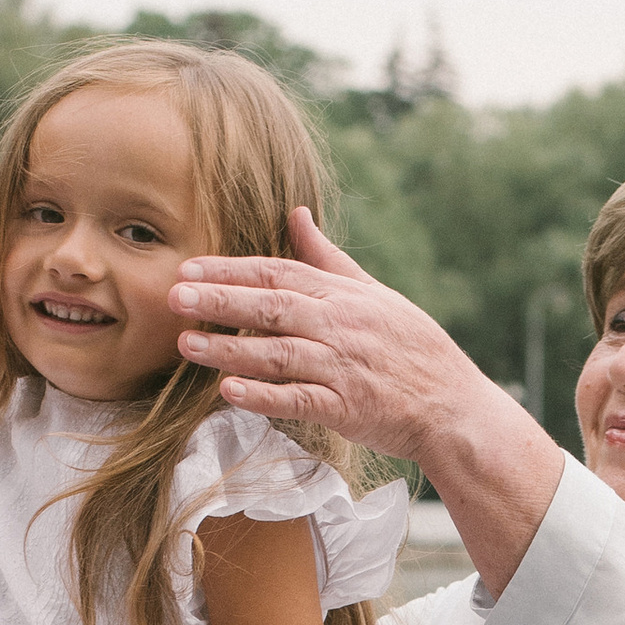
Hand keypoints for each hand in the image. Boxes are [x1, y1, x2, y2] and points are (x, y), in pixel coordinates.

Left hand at [169, 209, 489, 464]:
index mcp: (341, 294)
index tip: (189, 268)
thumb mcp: (373, 293)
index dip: (230, 269)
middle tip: (173, 296)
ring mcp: (342, 367)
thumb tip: (297, 216)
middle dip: (220, 301)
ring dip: (230, 348)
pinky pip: (298, 400)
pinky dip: (264, 396)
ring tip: (187, 344)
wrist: (451, 404)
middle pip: (271, 307)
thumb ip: (328, 258)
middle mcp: (339, 325)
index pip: (277, 273)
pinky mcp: (346, 408)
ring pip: (277, 353)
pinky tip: (229, 392)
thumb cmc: (410, 347)